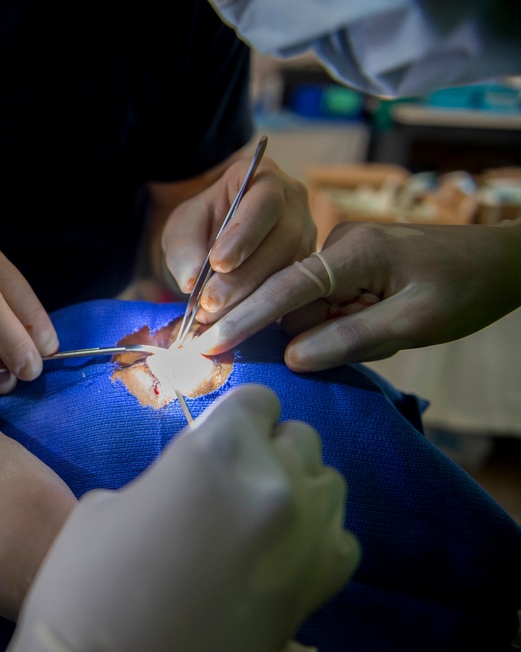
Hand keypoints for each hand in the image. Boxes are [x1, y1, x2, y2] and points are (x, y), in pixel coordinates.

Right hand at [2, 384, 358, 651]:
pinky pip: (342, 539)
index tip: (220, 438)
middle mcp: (275, 482)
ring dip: (297, 489)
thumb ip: (173, 475)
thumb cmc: (88, 581)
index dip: (236, 418)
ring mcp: (307, 537)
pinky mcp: (320, 589)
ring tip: (258, 517)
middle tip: (232, 482)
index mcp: (217, 449)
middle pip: (300, 437)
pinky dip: (316, 539)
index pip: (257, 400)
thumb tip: (199, 481)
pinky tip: (279, 554)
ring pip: (328, 483)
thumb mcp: (112, 503)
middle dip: (268, 451)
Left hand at [161, 154, 316, 324]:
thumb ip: (184, 247)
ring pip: (290, 270)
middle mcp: (294, 203)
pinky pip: (293, 292)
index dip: (244, 234)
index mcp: (264, 177)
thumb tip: (192, 279)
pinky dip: (262, 312)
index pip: (264, 202)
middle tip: (209, 304)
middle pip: (282, 240)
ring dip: (251, 300)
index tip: (218, 263)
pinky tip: (235, 326)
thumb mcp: (182, 226)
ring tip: (215, 318)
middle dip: (244, 277)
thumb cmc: (200, 223)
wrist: (215, 234)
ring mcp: (307, 235)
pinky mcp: (307, 267)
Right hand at [197, 220, 520, 371]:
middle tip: (308, 345)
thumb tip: (292, 358)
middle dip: (290, 331)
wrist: (504, 261)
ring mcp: (344, 255)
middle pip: (290, 301)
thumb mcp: (414, 321)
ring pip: (308, 306)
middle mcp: (338, 247)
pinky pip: (326, 303)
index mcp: (351, 252)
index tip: (207, 343)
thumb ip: (350, 338)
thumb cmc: (466, 288)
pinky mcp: (352, 267)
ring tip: (381, 331)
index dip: (243, 318)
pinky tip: (375, 325)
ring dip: (326, 331)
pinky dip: (336, 324)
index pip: (283, 290)